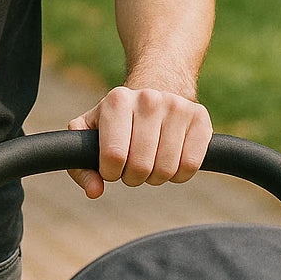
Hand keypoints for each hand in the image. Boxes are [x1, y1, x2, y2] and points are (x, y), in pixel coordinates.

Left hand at [67, 85, 212, 198]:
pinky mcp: (200, 117)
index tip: (112, 167)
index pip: (114, 156)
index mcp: (117, 100)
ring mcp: (176, 106)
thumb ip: (80, 164)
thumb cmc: (118, 119)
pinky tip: (171, 159)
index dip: (111, 172)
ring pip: (166, 169)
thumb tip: (95, 191)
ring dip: (156, 176)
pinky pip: (191, 165)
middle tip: (132, 166)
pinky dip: (179, 174)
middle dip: (133, 176)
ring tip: (151, 161)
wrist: (155, 88)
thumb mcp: (91, 131)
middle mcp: (148, 99)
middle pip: (140, 166)